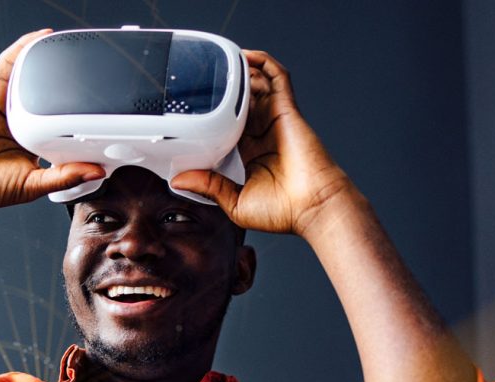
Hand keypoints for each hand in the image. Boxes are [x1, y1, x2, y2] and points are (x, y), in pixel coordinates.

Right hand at [0, 30, 105, 216]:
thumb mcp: (35, 184)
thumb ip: (66, 176)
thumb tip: (97, 171)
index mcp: (33, 138)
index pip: (60, 118)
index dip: (78, 109)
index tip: (99, 105)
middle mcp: (20, 117)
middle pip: (48, 93)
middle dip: (67, 82)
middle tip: (91, 74)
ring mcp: (5, 102)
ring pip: (31, 74)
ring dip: (49, 59)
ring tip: (72, 48)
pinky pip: (9, 62)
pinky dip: (24, 48)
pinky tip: (41, 39)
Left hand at [169, 50, 368, 239]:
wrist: (314, 207)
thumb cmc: (285, 211)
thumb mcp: (235, 202)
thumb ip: (209, 186)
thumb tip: (180, 180)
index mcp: (251, 153)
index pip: (228, 126)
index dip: (215, 115)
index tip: (196, 110)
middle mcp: (264, 133)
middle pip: (242, 101)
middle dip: (226, 89)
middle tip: (205, 79)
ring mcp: (276, 119)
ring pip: (258, 85)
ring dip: (243, 72)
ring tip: (222, 61)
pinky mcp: (287, 110)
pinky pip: (277, 78)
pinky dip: (264, 64)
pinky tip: (247, 56)